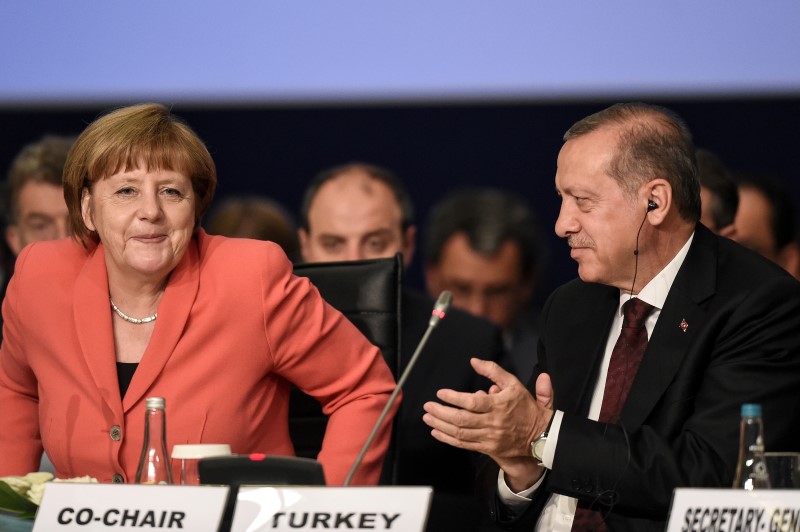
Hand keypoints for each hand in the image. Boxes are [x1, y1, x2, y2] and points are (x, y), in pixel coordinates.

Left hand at [422, 358, 553, 461]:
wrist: (540, 434)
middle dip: (441, 412)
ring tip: (428, 417)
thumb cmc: (526, 407)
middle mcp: (493, 422)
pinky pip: (464, 444)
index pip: (472, 402)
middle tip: (428, 405)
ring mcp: (490, 437)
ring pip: (460, 433)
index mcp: (498, 405)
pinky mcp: (488, 448)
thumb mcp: (513, 383)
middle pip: (462, 419)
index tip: (441, 393)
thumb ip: (493, 371)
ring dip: (441, 425)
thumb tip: (474, 361)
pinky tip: (437, 432)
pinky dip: (448, 439)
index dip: (454, 398)